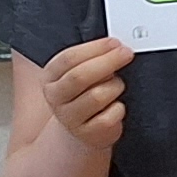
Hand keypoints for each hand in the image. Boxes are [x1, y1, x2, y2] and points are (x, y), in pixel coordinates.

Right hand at [31, 34, 133, 148]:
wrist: (83, 130)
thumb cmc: (86, 94)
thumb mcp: (82, 73)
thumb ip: (92, 59)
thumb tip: (115, 47)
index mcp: (50, 77)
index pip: (69, 59)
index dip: (95, 49)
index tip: (115, 43)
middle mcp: (55, 97)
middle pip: (80, 76)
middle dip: (108, 61)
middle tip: (126, 54)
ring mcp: (69, 118)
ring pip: (97, 96)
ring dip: (115, 86)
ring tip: (117, 86)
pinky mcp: (87, 134)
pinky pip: (109, 117)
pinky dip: (118, 108)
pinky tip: (116, 106)